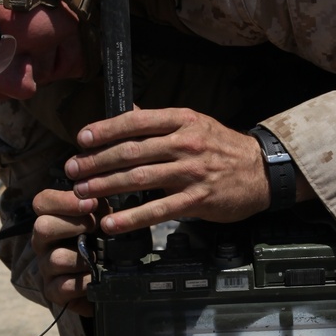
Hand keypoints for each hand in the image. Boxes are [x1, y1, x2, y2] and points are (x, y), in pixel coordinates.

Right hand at [31, 188, 94, 314]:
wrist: (105, 280)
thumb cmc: (101, 243)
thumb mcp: (102, 220)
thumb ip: (98, 207)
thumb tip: (98, 197)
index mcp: (50, 219)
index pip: (42, 202)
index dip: (64, 201)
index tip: (91, 204)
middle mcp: (42, 242)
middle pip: (42, 227)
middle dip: (73, 225)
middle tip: (95, 228)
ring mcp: (45, 267)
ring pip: (57, 258)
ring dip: (83, 257)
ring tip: (99, 257)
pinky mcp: (52, 291)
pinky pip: (64, 286)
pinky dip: (85, 281)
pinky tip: (96, 277)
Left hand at [65, 108, 272, 234]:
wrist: (263, 171)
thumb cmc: (223, 148)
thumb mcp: (195, 124)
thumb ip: (160, 122)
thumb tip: (128, 112)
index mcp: (182, 121)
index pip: (136, 122)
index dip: (105, 130)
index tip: (82, 139)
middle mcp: (185, 143)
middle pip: (131, 151)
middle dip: (96, 161)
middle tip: (72, 170)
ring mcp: (191, 172)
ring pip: (139, 179)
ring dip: (106, 186)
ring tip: (82, 194)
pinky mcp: (197, 200)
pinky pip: (157, 210)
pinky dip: (131, 217)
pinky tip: (111, 223)